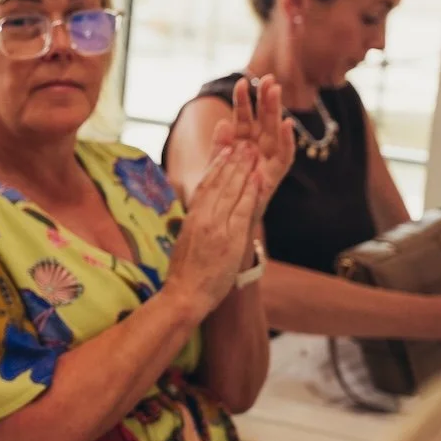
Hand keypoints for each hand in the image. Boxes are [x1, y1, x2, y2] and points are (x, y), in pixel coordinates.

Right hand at [163, 143, 262, 322]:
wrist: (185, 295)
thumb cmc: (184, 276)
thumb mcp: (185, 244)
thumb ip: (194, 228)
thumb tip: (200, 219)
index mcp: (191, 219)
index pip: (204, 186)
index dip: (216, 166)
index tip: (225, 151)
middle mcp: (202, 219)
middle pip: (218, 183)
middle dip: (232, 162)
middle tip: (243, 144)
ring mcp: (216, 227)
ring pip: (230, 191)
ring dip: (242, 170)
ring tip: (251, 152)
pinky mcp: (229, 239)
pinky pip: (242, 210)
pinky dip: (250, 192)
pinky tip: (257, 178)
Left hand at [211, 75, 293, 220]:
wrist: (223, 229)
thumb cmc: (219, 198)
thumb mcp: (214, 170)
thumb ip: (219, 147)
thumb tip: (222, 124)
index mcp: (240, 148)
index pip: (242, 121)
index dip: (242, 103)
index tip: (240, 82)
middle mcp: (256, 153)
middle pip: (262, 122)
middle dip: (265, 100)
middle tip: (268, 78)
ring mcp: (266, 165)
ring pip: (274, 135)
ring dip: (276, 113)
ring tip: (277, 92)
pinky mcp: (273, 179)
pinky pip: (284, 159)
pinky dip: (288, 143)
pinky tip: (289, 125)